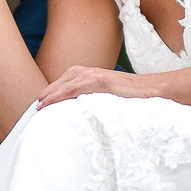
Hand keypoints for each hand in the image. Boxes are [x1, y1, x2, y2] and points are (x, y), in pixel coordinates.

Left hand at [34, 65, 154, 107]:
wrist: (157, 90)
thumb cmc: (136, 98)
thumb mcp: (112, 99)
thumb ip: (98, 102)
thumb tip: (87, 117)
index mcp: (92, 75)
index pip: (65, 83)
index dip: (51, 93)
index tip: (40, 106)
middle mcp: (91, 72)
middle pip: (61, 82)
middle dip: (47, 93)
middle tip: (34, 108)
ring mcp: (96, 75)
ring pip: (65, 83)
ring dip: (49, 94)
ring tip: (38, 106)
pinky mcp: (101, 81)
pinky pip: (74, 88)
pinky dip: (59, 94)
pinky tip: (49, 103)